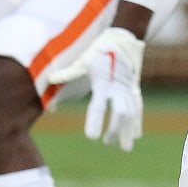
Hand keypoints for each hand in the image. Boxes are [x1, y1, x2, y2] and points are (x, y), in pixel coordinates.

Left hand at [46, 26, 145, 150]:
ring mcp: (129, 89)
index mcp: (103, 83)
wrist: (124, 38)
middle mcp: (118, 88)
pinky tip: (136, 135)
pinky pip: (138, 108)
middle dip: (115, 130)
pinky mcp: (135, 89)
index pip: (98, 106)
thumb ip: (68, 73)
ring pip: (131, 114)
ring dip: (128, 131)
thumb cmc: (100, 50)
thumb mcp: (83, 61)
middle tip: (106, 143)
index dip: (95, 121)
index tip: (92, 137)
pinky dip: (138, 122)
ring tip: (125, 148)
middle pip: (119, 114)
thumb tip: (49, 80)